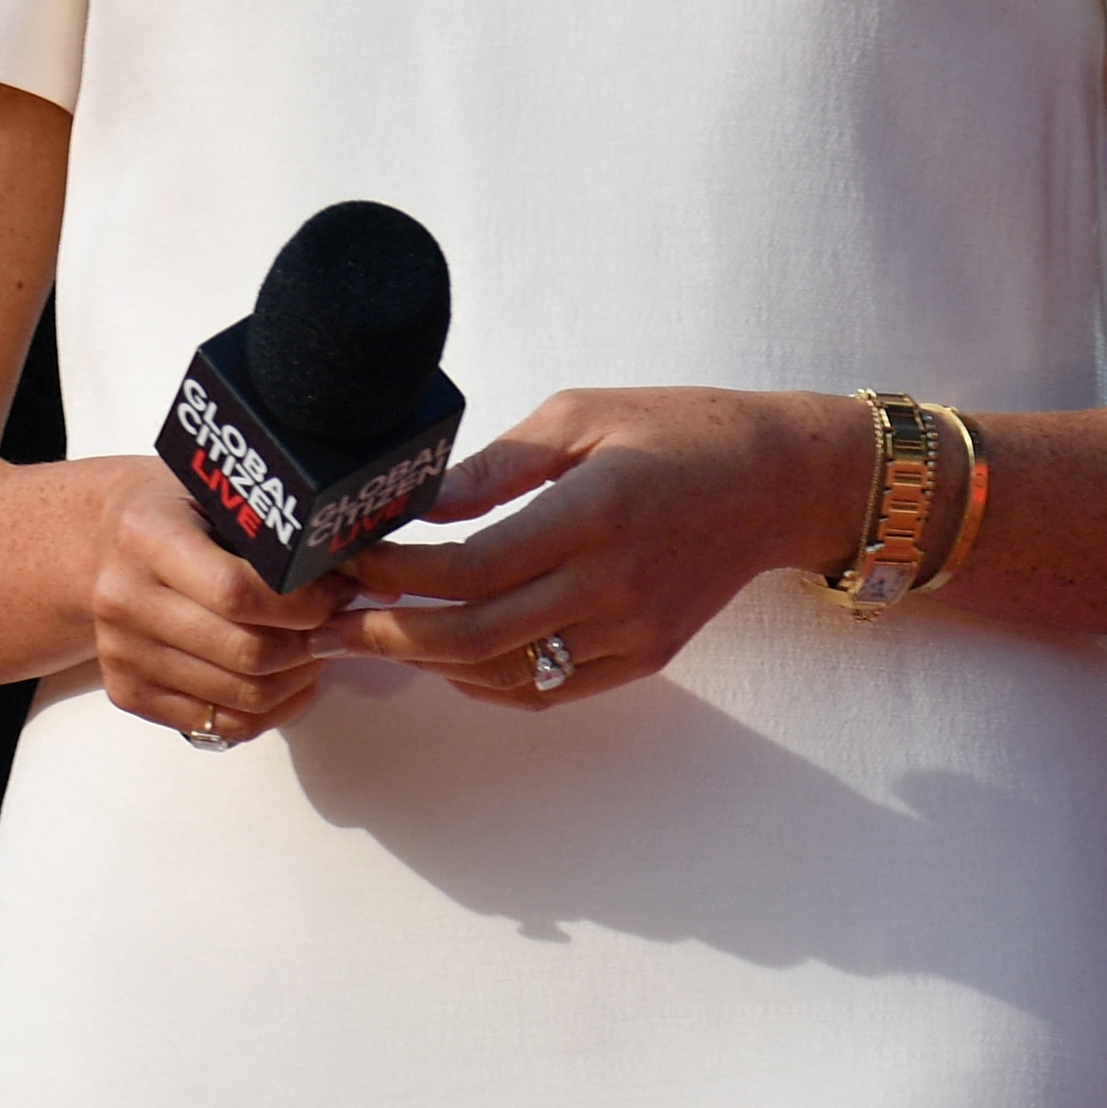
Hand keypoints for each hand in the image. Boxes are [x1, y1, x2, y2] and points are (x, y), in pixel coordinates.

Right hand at [90, 459, 344, 748]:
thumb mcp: (220, 492)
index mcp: (144, 536)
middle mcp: (122, 598)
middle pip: (244, 652)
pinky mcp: (126, 691)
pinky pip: (220, 726)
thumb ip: (280, 530)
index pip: (237, 592)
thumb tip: (370, 572)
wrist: (101, 540)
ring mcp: (121, 652)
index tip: (339, 593)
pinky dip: (271, 711)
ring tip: (318, 646)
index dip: (302, 604)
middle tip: (338, 623)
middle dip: (310, 643)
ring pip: (240, 697)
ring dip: (297, 678)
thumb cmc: (178, 507)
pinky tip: (291, 678)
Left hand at [329, 388, 863, 705]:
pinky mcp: (643, 659)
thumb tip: (419, 502)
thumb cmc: (676, 430)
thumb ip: (497, 466)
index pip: (471, 566)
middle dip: (389, 633)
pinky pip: (546, 690)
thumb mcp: (580, 416)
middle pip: (474, 635)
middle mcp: (612, 585)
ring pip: (504, 673)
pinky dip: (486, 682)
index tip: (347, 559)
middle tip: (331, 621)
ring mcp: (630, 632)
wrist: (775, 482)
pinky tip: (446, 657)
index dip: (397, 572)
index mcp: (594, 513)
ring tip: (371, 637)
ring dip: (429, 662)